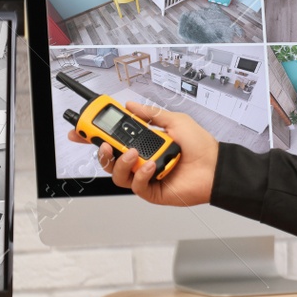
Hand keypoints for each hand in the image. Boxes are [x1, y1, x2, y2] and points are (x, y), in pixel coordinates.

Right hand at [68, 101, 218, 207]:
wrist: (216, 166)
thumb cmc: (200, 146)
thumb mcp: (174, 121)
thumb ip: (151, 114)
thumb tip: (130, 105)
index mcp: (143, 143)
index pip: (112, 139)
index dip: (93, 135)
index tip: (80, 129)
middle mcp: (140, 160)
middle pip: (108, 158)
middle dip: (99, 150)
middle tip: (102, 143)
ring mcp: (144, 176)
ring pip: (116, 174)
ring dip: (120, 163)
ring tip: (134, 153)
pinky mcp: (151, 191)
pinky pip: (135, 185)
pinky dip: (141, 174)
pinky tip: (152, 166)